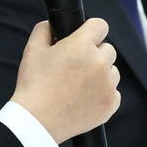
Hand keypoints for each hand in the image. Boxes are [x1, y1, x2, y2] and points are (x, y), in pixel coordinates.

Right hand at [11, 19, 120, 143]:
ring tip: (79, 85)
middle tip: (77, 67)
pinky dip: (103, 95)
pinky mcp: (110, 103)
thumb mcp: (32, 50)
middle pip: (108, 49)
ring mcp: (107, 84)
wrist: (37, 121)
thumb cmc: (34, 87)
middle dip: (95, 54)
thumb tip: (51, 25)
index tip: (87, 37)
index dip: (91, 30)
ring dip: (101, 75)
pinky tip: (85, 98)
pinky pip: (114, 93)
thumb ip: (44, 30)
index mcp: (81, 45)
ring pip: (112, 71)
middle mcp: (99, 62)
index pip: (100, 25)